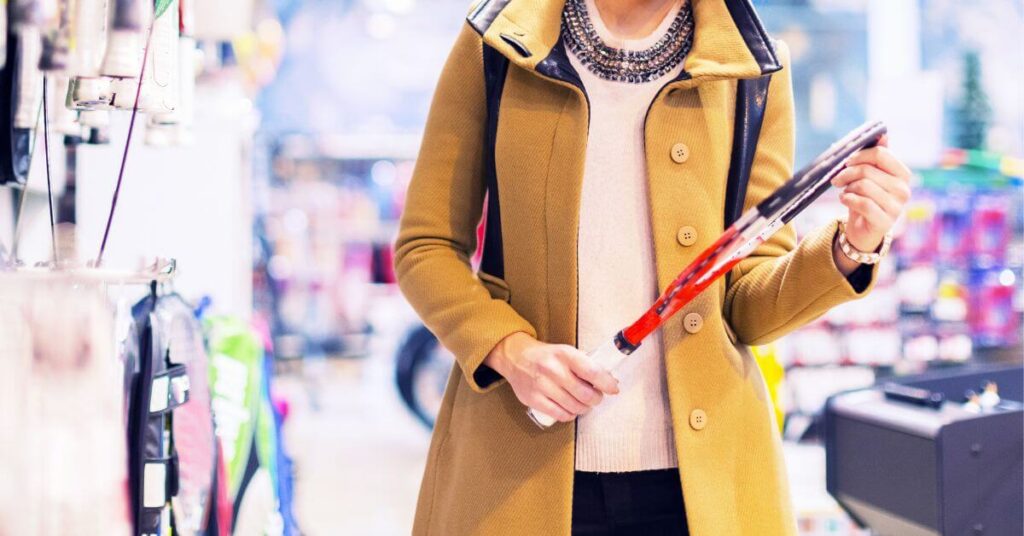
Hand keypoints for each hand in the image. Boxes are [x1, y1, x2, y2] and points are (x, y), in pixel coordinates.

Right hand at [484, 332, 619, 422]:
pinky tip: (570, 409)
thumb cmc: (546, 356)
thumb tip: (608, 380)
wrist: (515, 357)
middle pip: (585, 394)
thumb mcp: (566, 352)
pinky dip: (570, 415)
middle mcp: (553, 369)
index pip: (592, 372)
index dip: (606, 383)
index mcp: (564, 354)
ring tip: (582, 403)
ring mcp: (542, 385)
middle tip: (595, 397)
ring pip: (574, 407)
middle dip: (596, 399)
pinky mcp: (533, 399)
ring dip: (584, 408)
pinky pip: (560, 415)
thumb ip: (585, 365)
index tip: (612, 388)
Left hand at [831, 135, 911, 252]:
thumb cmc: (867, 199)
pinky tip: (844, 200)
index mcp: (902, 174)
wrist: (864, 231)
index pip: (881, 154)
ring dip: (847, 188)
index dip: (859, 155)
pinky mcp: (885, 221)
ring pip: (863, 186)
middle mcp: (903, 190)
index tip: (846, 161)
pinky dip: (848, 199)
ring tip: (845, 191)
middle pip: (868, 170)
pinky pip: (862, 203)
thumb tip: (883, 134)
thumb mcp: (871, 177)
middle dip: (847, 173)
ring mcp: (897, 207)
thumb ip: (877, 157)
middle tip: (836, 179)